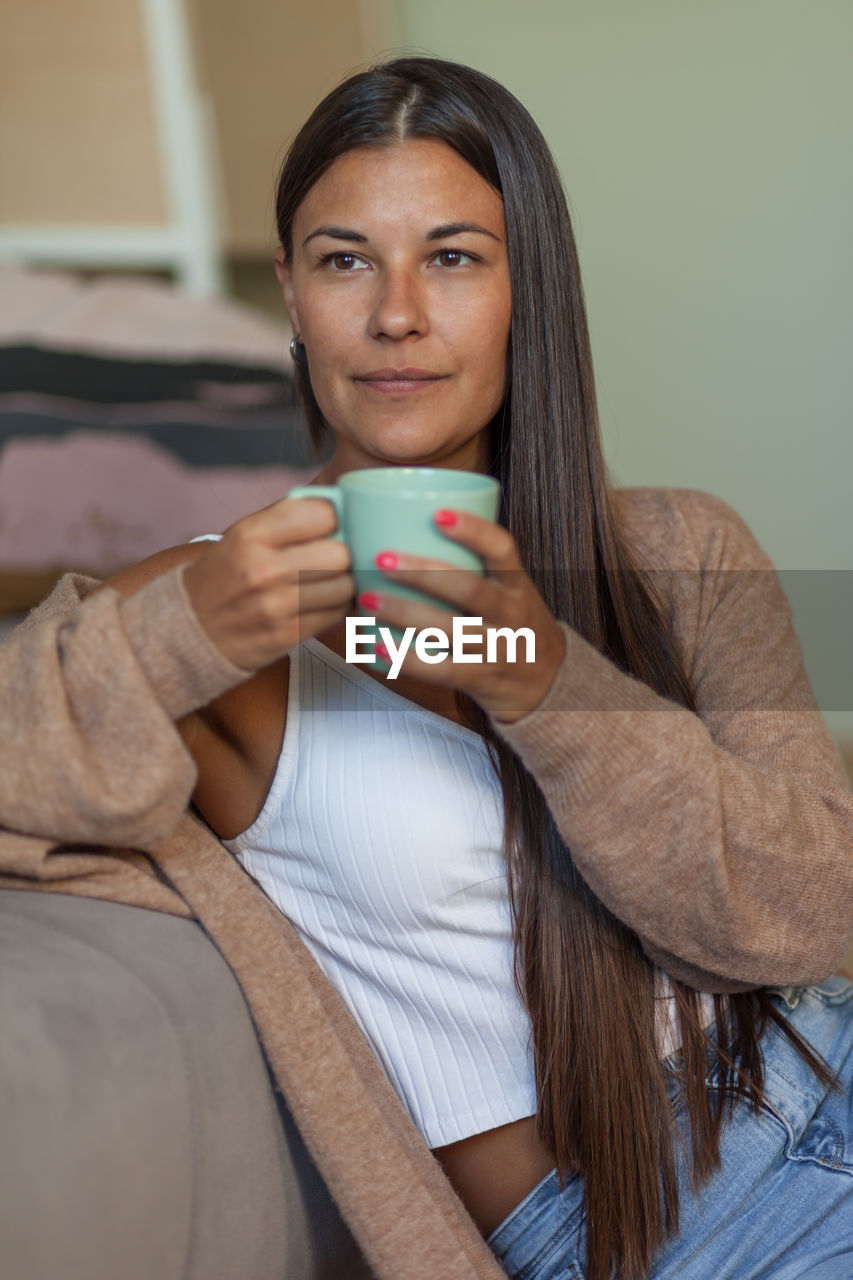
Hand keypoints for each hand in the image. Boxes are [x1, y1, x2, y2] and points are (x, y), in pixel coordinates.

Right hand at [183, 497, 353, 670]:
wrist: (190, 627)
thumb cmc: (225, 574)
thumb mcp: (243, 535)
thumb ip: (288, 519)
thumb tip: (342, 507)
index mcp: (252, 534)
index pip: (323, 513)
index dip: (335, 519)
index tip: (331, 527)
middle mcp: (263, 569)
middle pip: (341, 553)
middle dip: (343, 554)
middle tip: (334, 558)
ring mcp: (277, 605)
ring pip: (345, 587)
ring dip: (343, 583)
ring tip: (328, 582)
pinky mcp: (288, 635)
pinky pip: (336, 615)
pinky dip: (336, 607)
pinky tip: (321, 602)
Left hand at [363, 510, 565, 722]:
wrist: (549, 683)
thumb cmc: (514, 626)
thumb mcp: (510, 592)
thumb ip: (475, 567)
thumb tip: (409, 531)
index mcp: (516, 584)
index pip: (502, 549)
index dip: (473, 530)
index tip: (438, 514)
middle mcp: (511, 614)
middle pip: (468, 589)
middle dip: (422, 572)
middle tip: (381, 559)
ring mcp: (498, 648)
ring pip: (450, 629)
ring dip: (404, 613)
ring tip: (367, 600)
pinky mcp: (483, 679)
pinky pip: (442, 670)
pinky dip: (407, 660)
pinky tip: (377, 648)